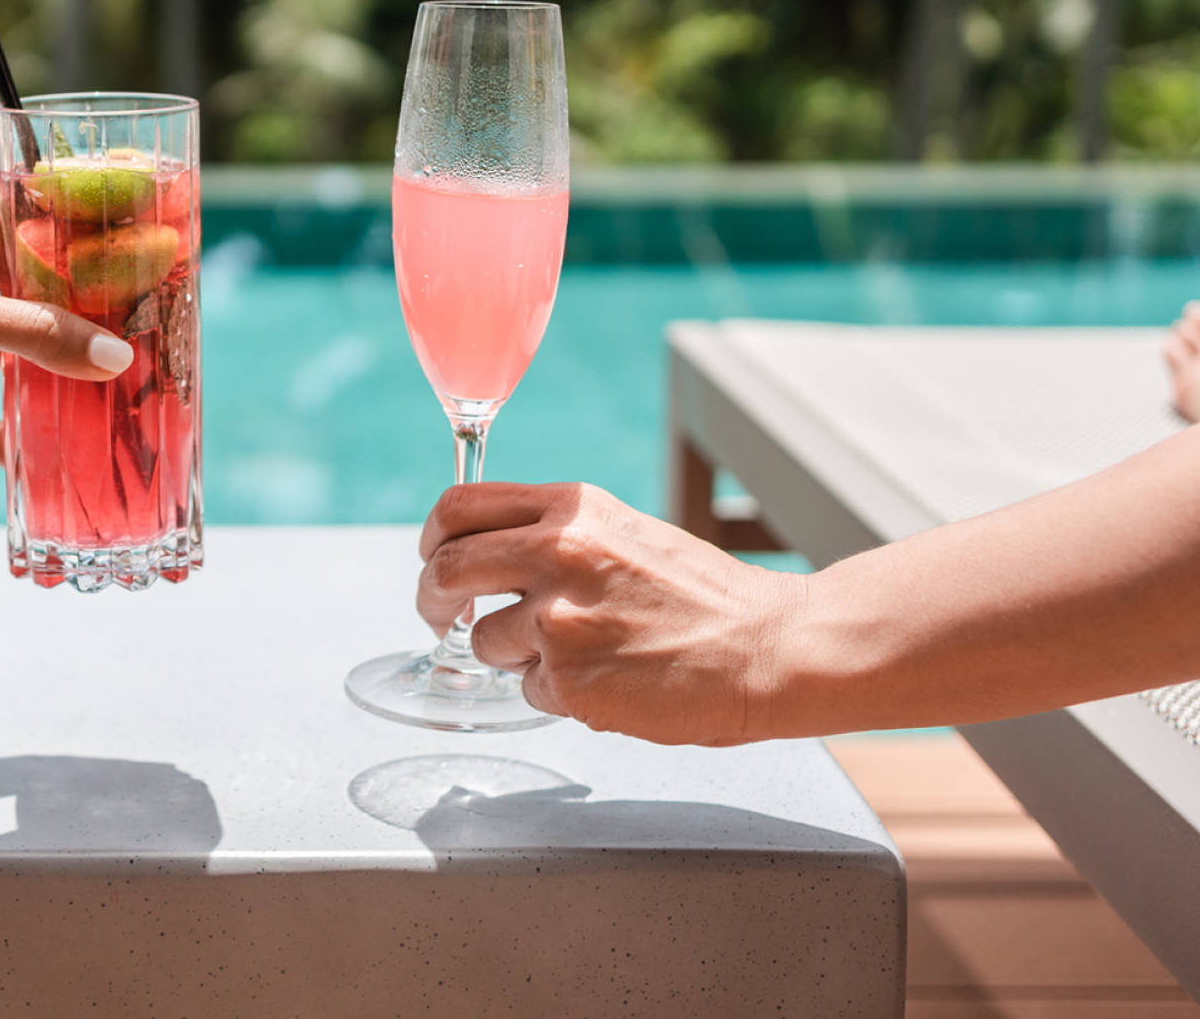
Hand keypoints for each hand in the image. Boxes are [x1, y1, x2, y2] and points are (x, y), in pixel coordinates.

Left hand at [0, 189, 132, 458]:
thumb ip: (33, 337)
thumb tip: (111, 359)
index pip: (29, 229)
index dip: (79, 253)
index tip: (132, 276)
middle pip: (19, 297)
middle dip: (69, 325)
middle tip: (129, 348)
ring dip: (37, 379)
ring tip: (96, 403)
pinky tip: (31, 461)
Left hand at [416, 482, 807, 744]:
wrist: (766, 648)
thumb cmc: (703, 597)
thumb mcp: (622, 532)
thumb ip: (555, 534)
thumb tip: (486, 551)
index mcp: (570, 509)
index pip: (460, 506)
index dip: (434, 538)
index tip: (433, 558)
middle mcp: (556, 553)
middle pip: (447, 570)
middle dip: (433, 600)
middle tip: (442, 617)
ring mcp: (558, 619)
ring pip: (483, 640)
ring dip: (514, 655)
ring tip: (582, 653)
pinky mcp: (568, 680)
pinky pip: (527, 689)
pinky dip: (556, 693)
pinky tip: (608, 681)